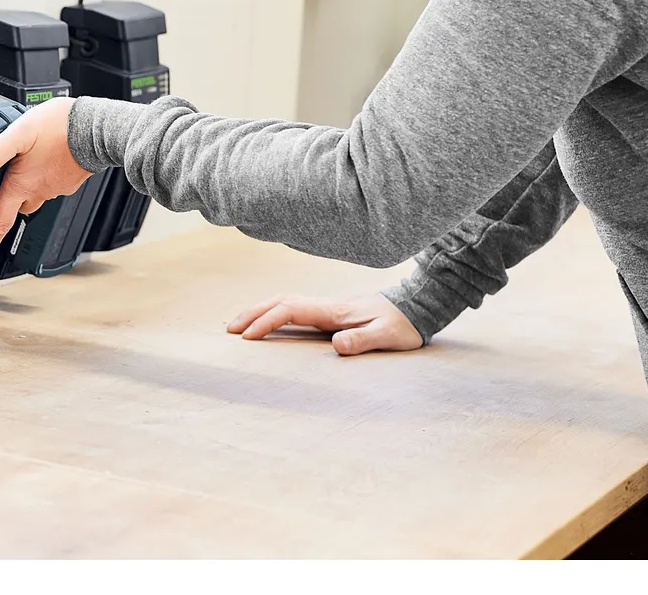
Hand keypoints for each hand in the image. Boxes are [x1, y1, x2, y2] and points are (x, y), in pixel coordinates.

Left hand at [0, 96, 91, 269]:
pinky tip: (41, 160)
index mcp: (22, 185)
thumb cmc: (61, 130)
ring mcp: (56, 186)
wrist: (99, 129)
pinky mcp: (69, 178)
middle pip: (15, 208)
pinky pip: (49, 183)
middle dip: (4, 209)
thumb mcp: (19, 133)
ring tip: (18, 171)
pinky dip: (41, 177)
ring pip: (33, 194)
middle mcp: (39, 191)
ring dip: (23, 188)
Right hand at [227, 292, 423, 355]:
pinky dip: (274, 312)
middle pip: (279, 301)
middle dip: (253, 313)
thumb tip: (336, 345)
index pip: (289, 311)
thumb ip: (363, 339)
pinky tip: (269, 322)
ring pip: (284, 302)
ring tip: (240, 324)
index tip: (249, 338)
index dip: (267, 322)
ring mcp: (327, 307)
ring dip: (260, 310)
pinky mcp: (331, 312)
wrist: (417, 306)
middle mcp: (326, 305)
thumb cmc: (403, 324)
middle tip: (230, 329)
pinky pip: (293, 308)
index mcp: (333, 310)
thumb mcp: (388, 335)